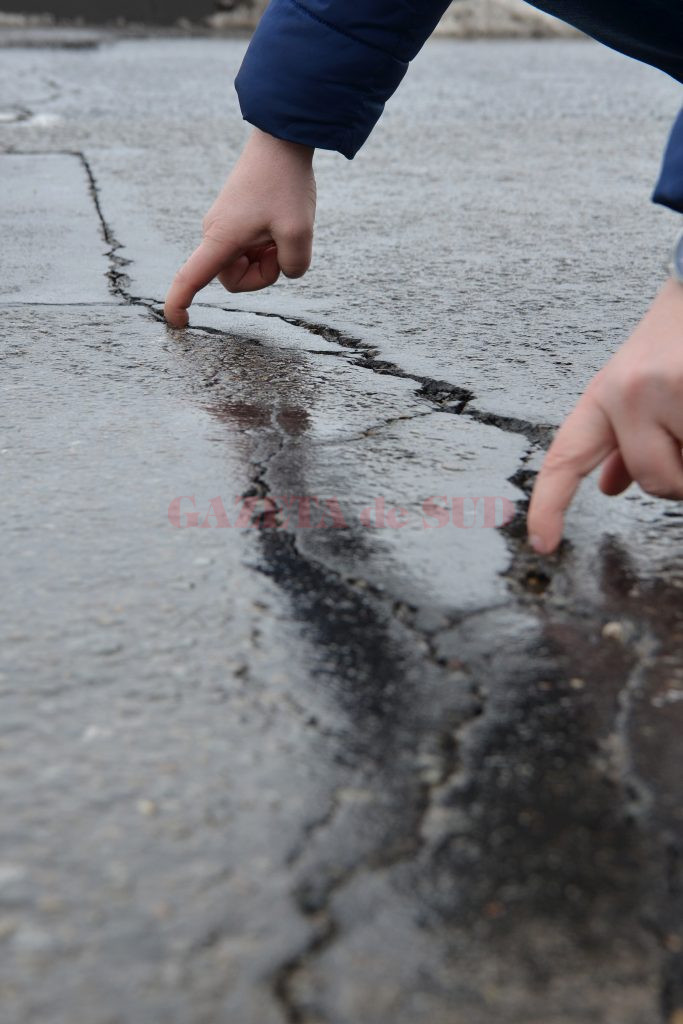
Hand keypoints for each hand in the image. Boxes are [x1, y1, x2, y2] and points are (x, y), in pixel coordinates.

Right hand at [164, 128, 315, 327]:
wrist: (281, 140)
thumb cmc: (285, 183)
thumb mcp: (301, 233)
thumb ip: (295, 266)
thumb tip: (285, 269)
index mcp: (222, 239)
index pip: (190, 278)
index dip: (179, 303)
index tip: (178, 324)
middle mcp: (216, 233)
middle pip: (234, 279)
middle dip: (262, 274)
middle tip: (284, 247)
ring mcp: (225, 225)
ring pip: (245, 264)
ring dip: (268, 257)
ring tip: (284, 229)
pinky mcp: (236, 218)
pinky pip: (251, 247)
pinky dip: (269, 243)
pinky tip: (281, 221)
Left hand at [528, 278, 682, 553]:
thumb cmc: (675, 344)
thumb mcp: (633, 389)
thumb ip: (621, 441)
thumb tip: (611, 488)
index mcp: (604, 395)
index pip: (565, 458)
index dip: (548, 506)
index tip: (541, 544)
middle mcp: (629, 393)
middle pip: (657, 481)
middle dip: (682, 477)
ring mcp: (670, 390)